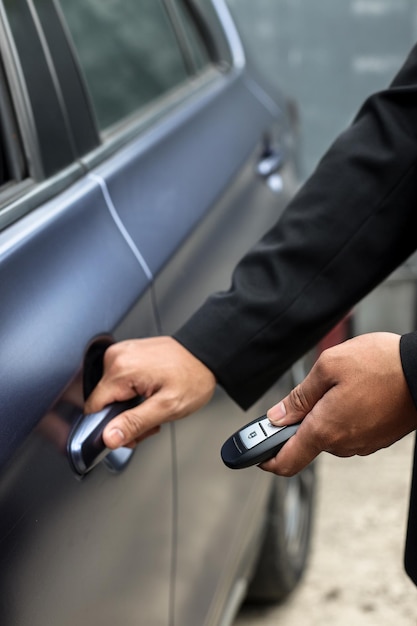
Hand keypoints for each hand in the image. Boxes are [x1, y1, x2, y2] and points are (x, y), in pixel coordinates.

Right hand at [84, 337, 215, 448]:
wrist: (205, 355)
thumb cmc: (193, 377)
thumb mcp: (167, 408)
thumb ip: (135, 424)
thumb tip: (109, 437)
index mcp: (121, 370)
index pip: (94, 409)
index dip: (110, 427)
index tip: (130, 432)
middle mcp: (116, 357)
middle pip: (104, 402)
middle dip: (124, 418)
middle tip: (150, 421)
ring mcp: (121, 353)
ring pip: (112, 393)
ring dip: (129, 407)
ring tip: (153, 406)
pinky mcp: (127, 353)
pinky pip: (120, 380)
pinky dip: (132, 392)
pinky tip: (149, 394)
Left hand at [261, 332, 416, 475]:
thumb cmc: (381, 364)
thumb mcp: (329, 367)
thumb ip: (299, 396)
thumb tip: (277, 417)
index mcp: (325, 429)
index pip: (286, 461)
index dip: (265, 457)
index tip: (254, 451)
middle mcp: (344, 444)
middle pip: (308, 441)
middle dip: (302, 419)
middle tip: (309, 392)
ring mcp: (363, 443)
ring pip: (330, 433)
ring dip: (326, 413)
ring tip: (342, 384)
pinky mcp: (378, 438)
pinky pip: (350, 429)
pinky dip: (345, 414)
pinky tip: (357, 391)